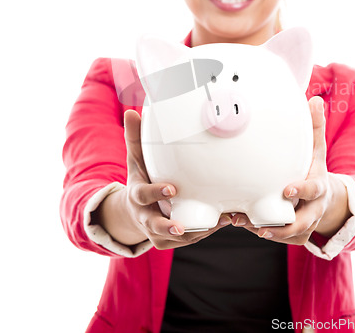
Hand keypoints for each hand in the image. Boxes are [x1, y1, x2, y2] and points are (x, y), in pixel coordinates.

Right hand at [93, 109, 230, 249]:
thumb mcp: (136, 159)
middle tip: (182, 226)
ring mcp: (156, 232)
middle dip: (168, 226)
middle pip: (154, 225)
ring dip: (196, 231)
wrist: (134, 210)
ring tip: (219, 221)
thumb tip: (132, 112)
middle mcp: (144, 216)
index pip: (143, 195)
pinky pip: (186, 241)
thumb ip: (136, 138)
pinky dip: (203, 233)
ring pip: (175, 238)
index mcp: (137, 195)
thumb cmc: (141, 178)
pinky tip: (221, 221)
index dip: (156, 192)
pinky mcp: (168, 241)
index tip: (172, 188)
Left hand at [231, 96, 350, 244]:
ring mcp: (305, 225)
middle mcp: (313, 209)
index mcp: (319, 186)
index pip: (313, 190)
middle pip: (301, 223)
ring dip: (262, 230)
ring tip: (238, 220)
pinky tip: (239, 222)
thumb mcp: (317, 148)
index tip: (286, 189)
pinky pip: (278, 238)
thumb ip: (315, 126)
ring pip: (286, 234)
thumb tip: (315, 100)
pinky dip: (259, 231)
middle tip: (258, 223)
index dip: (302, 190)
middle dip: (280, 225)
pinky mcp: (295, 235)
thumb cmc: (314, 168)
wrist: (327, 198)